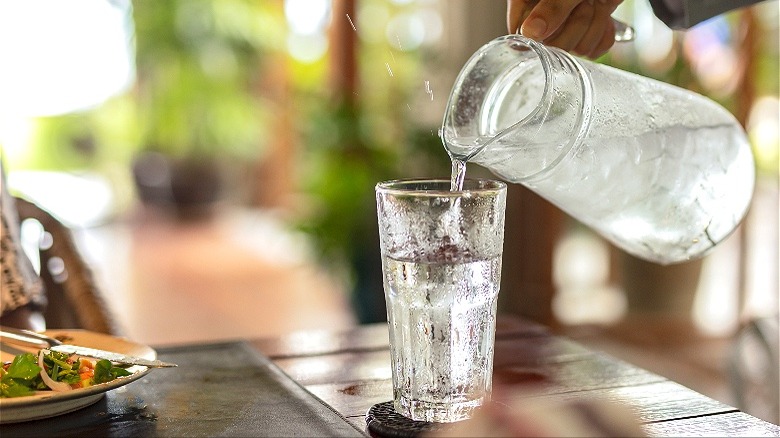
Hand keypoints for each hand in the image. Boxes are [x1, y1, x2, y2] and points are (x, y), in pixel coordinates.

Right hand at [507, 0, 623, 58]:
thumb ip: (551, 6)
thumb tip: (530, 32)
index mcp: (527, 2)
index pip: (522, 34)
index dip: (543, 32)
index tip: (562, 13)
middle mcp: (542, 17)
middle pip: (551, 47)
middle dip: (576, 24)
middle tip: (584, 2)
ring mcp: (564, 28)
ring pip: (576, 50)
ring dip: (594, 24)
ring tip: (596, 1)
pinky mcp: (585, 35)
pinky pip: (593, 50)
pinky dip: (603, 32)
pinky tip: (601, 12)